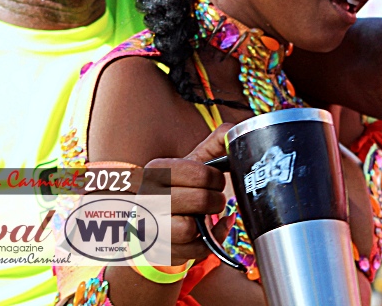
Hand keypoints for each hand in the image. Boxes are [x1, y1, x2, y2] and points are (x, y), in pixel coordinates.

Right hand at [140, 124, 233, 263]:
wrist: (154, 219)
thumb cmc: (179, 186)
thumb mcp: (192, 162)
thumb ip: (214, 144)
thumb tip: (232, 131)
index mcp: (156, 171)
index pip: (198, 173)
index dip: (215, 178)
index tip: (216, 180)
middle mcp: (148, 198)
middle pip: (198, 200)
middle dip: (215, 199)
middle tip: (216, 198)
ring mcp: (150, 226)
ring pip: (188, 228)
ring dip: (208, 221)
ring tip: (208, 214)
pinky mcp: (159, 250)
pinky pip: (192, 250)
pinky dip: (207, 241)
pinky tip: (208, 231)